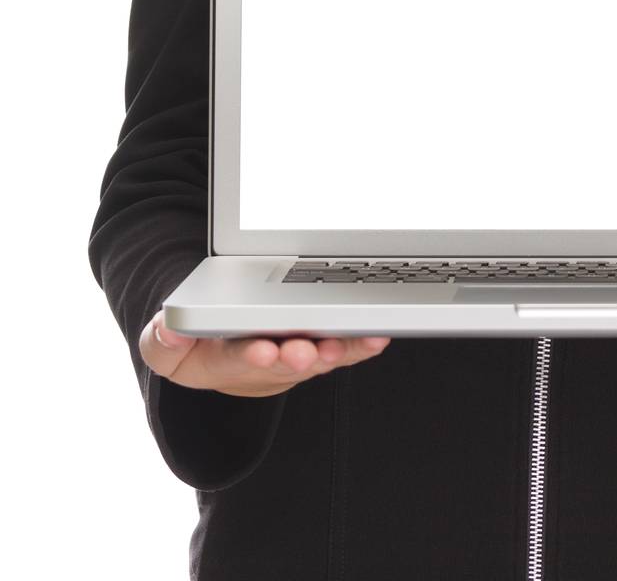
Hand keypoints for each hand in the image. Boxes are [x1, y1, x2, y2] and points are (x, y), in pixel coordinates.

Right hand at [140, 310, 391, 397]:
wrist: (216, 347)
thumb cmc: (194, 342)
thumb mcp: (165, 342)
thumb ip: (163, 339)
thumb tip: (169, 329)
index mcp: (221, 360)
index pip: (233, 360)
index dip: (249, 356)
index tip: (262, 349)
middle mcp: (262, 363)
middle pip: (280, 363)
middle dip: (294, 357)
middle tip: (304, 348)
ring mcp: (291, 358)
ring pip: (314, 358)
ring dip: (330, 353)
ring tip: (342, 344)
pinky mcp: (316, 349)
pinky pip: (340, 349)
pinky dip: (358, 346)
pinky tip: (375, 337)